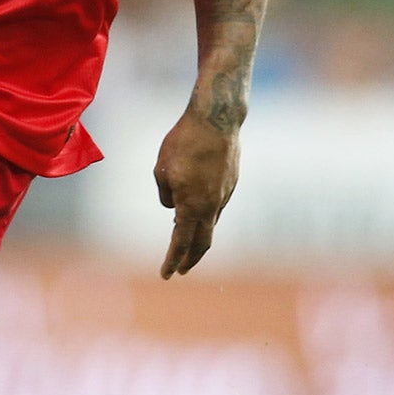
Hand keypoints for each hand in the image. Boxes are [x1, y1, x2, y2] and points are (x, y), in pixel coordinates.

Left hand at [152, 106, 239, 277]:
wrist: (216, 119)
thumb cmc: (183, 142)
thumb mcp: (162, 170)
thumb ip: (165, 194)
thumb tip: (172, 207)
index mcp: (191, 206)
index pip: (181, 243)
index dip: (172, 261)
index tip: (166, 275)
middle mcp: (212, 206)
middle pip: (202, 243)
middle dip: (190, 259)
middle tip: (181, 270)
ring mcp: (225, 194)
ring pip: (211, 223)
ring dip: (199, 235)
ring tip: (186, 240)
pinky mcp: (231, 182)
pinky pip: (217, 204)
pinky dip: (206, 213)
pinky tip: (199, 207)